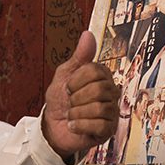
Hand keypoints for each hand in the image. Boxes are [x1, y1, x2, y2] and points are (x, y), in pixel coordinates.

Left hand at [41, 31, 121, 159]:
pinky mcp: (108, 130)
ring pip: (99, 108)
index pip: (96, 71)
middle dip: (77, 97)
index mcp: (102, 77)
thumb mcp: (65, 74)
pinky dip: (79, 125)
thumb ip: (79, 56)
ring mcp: (111, 112)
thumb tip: (88, 35)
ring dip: (77, 113)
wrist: (52, 126)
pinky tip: (74, 126)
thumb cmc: (60, 100)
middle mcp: (111, 93)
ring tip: (72, 115)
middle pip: (100, 89)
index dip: (77, 80)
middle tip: (70, 102)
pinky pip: (98, 125)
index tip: (69, 87)